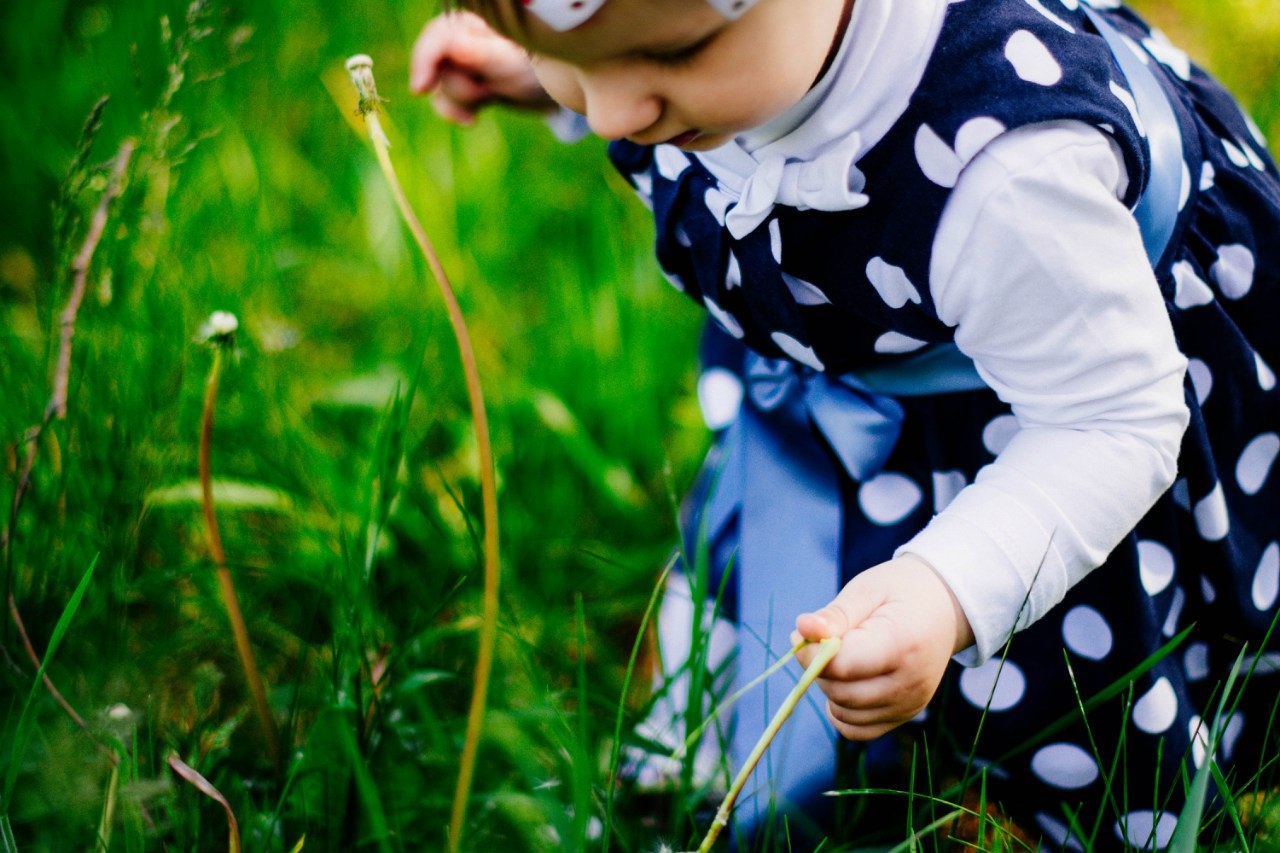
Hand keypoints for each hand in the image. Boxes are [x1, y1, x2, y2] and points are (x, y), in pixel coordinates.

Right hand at [409, 11, 555, 123]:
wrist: (556, 91)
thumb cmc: (535, 68)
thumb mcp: (508, 62)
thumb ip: (480, 54)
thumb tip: (453, 47)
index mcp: (469, 24)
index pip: (435, 37)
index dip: (424, 60)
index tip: (421, 89)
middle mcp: (460, 39)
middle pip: (436, 66)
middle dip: (458, 86)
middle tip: (488, 91)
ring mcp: (461, 63)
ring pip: (439, 86)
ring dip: (461, 101)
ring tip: (490, 97)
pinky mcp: (466, 83)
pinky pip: (446, 100)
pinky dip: (456, 112)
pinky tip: (472, 119)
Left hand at [792, 554, 974, 740]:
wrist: (944, 607)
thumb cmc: (901, 592)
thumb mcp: (866, 590)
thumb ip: (834, 615)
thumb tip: (802, 630)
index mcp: (902, 644)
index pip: (842, 666)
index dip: (812, 654)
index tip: (804, 633)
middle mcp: (911, 682)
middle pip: (841, 693)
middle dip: (817, 669)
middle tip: (818, 641)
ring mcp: (911, 704)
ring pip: (845, 713)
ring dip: (828, 688)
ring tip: (838, 657)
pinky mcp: (905, 715)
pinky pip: (858, 729)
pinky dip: (841, 711)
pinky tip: (844, 683)